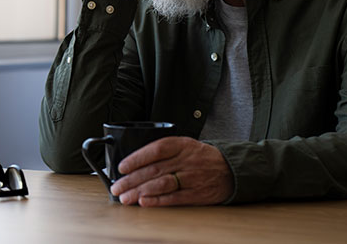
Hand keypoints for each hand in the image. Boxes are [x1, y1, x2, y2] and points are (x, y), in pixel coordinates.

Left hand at [109, 136, 232, 206]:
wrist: (230, 169)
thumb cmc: (201, 157)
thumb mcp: (185, 145)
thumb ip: (164, 151)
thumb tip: (135, 162)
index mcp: (182, 145)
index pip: (156, 149)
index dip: (137, 158)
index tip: (122, 167)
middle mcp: (186, 160)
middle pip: (154, 169)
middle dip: (131, 180)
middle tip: (117, 187)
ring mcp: (192, 178)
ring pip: (162, 184)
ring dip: (140, 192)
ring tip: (126, 198)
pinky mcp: (197, 194)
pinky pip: (174, 198)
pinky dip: (158, 201)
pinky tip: (145, 202)